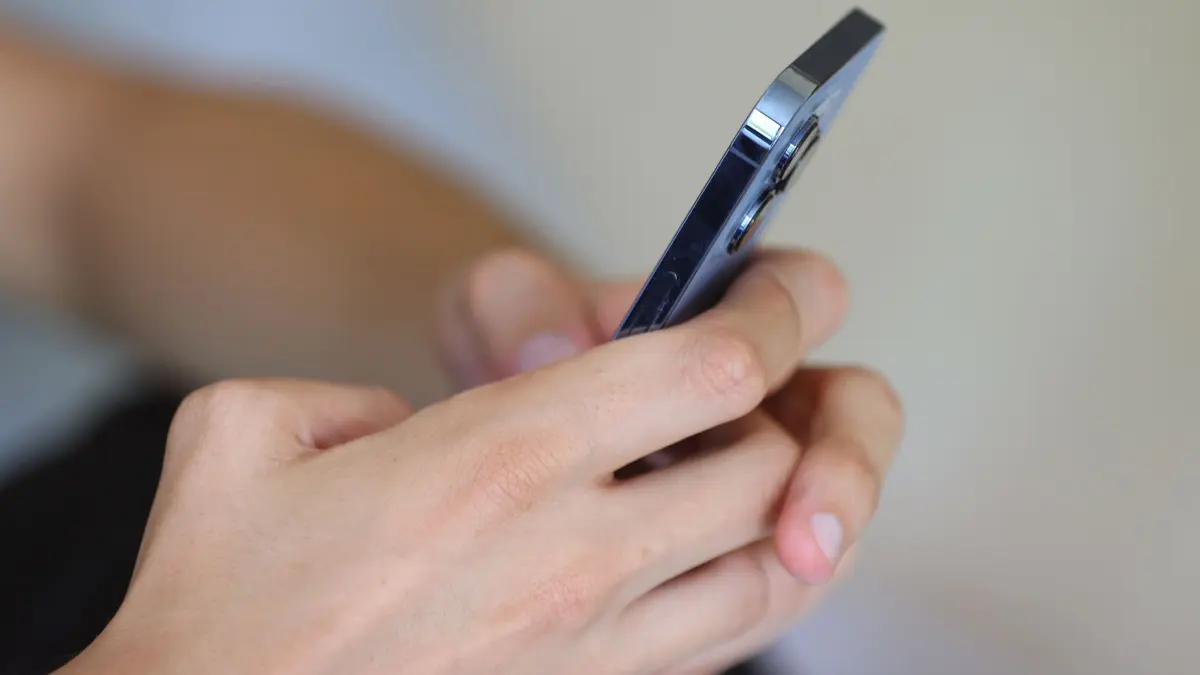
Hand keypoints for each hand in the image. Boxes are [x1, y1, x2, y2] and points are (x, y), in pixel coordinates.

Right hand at [63, 253, 887, 674]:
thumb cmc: (214, 597)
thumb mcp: (245, 431)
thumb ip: (348, 391)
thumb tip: (409, 424)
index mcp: (504, 456)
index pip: (713, 368)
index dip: (776, 315)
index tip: (784, 296)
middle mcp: (573, 556)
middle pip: (767, 465)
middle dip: (781, 409)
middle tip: (751, 385)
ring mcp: (595, 650)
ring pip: (772, 571)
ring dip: (783, 508)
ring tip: (746, 468)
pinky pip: (722, 648)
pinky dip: (742, 587)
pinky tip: (706, 557)